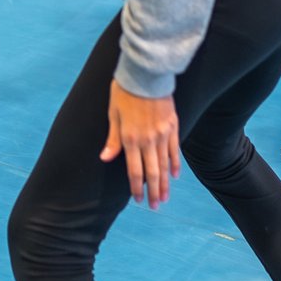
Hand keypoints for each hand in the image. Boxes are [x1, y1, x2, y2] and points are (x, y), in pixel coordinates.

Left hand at [102, 82, 178, 207]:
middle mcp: (148, 140)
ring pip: (165, 165)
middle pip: (152, 172)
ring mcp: (162, 134)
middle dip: (154, 192)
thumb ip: (113, 139)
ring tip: (165, 197)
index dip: (137, 188)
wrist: (146, 73)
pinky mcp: (173, 126)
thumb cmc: (124, 91)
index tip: (139, 201)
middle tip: (155, 206)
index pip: (135, 171)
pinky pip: (175, 150)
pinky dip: (175, 164)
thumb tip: (105, 158)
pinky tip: (174, 175)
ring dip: (165, 183)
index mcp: (131, 138)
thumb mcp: (113, 114)